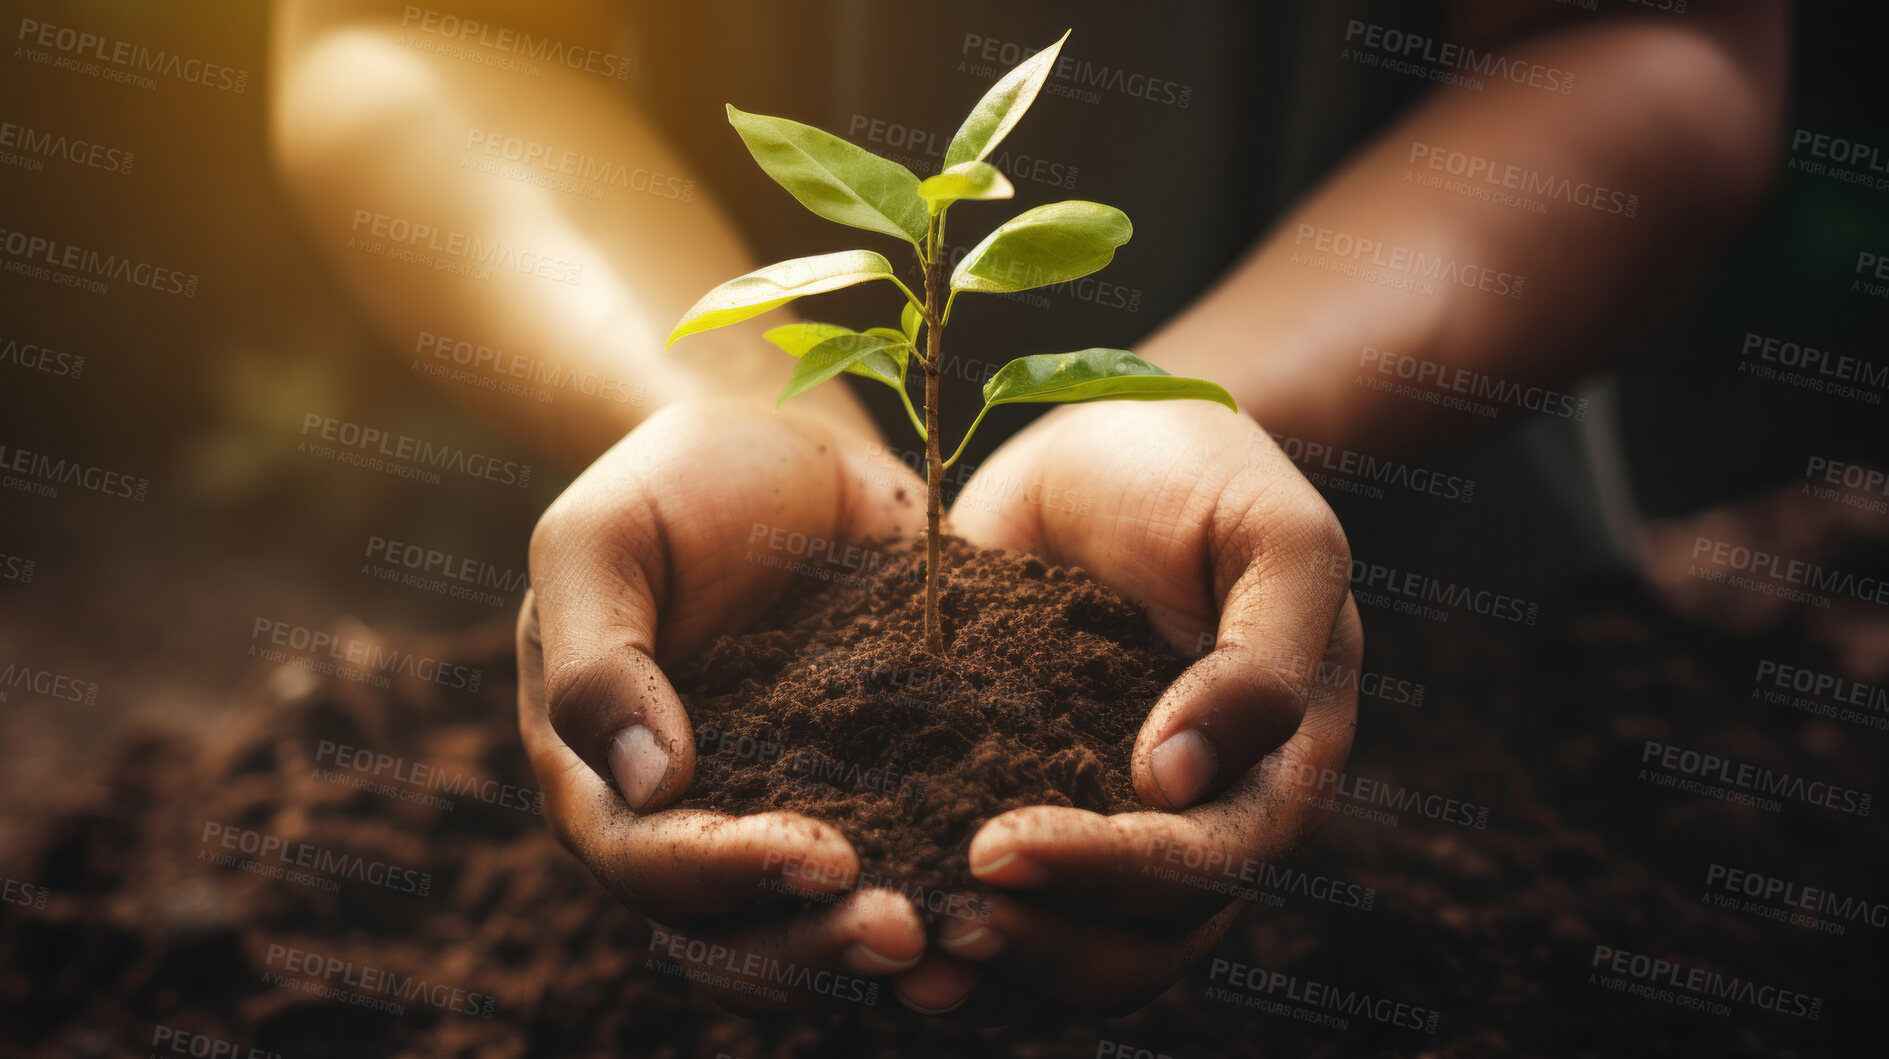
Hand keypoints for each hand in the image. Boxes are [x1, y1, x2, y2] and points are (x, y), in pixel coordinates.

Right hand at [517, 399, 931, 1013]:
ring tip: (966, 943)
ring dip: (883, 948)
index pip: (650, 862)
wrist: (781, 444)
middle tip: (909, 931)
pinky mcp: (875, 796)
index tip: (823, 853)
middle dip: (819, 942)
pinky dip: (945, 898)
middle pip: (736, 933)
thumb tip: (652, 783)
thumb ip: (597, 656)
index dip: (728, 874)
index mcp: (602, 779)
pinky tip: (1014, 903)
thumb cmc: (674, 483)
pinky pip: (901, 870)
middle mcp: (691, 824)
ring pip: (816, 927)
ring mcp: (784, 817)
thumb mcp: (602, 538)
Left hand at [912, 399, 1362, 1017]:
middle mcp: (1204, 824)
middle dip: (1045, 938)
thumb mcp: (1271, 538)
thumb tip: (1179, 783)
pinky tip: (882, 926)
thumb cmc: (1204, 477)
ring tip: (906, 947)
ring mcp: (1116, 825)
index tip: (1003, 846)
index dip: (1115, 872)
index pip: (1212, 863)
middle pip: (1144, 940)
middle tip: (941, 919)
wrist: (1110, 445)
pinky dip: (954, 926)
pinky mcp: (1032, 804)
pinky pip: (1011, 899)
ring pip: (1077, 948)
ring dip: (998, 959)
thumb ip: (1261, 659)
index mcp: (1279, 772)